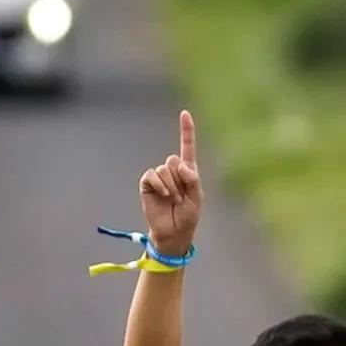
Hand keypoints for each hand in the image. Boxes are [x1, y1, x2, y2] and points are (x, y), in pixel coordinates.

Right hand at [137, 110, 202, 256]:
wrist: (174, 232)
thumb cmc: (188, 216)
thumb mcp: (197, 196)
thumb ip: (192, 178)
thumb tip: (179, 165)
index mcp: (188, 171)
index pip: (187, 147)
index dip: (186, 130)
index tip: (184, 113)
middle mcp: (172, 171)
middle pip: (174, 159)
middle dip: (179, 178)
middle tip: (181, 196)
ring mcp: (159, 178)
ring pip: (164, 168)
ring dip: (171, 185)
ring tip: (173, 199)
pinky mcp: (147, 184)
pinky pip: (152, 175)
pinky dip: (159, 184)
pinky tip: (164, 195)